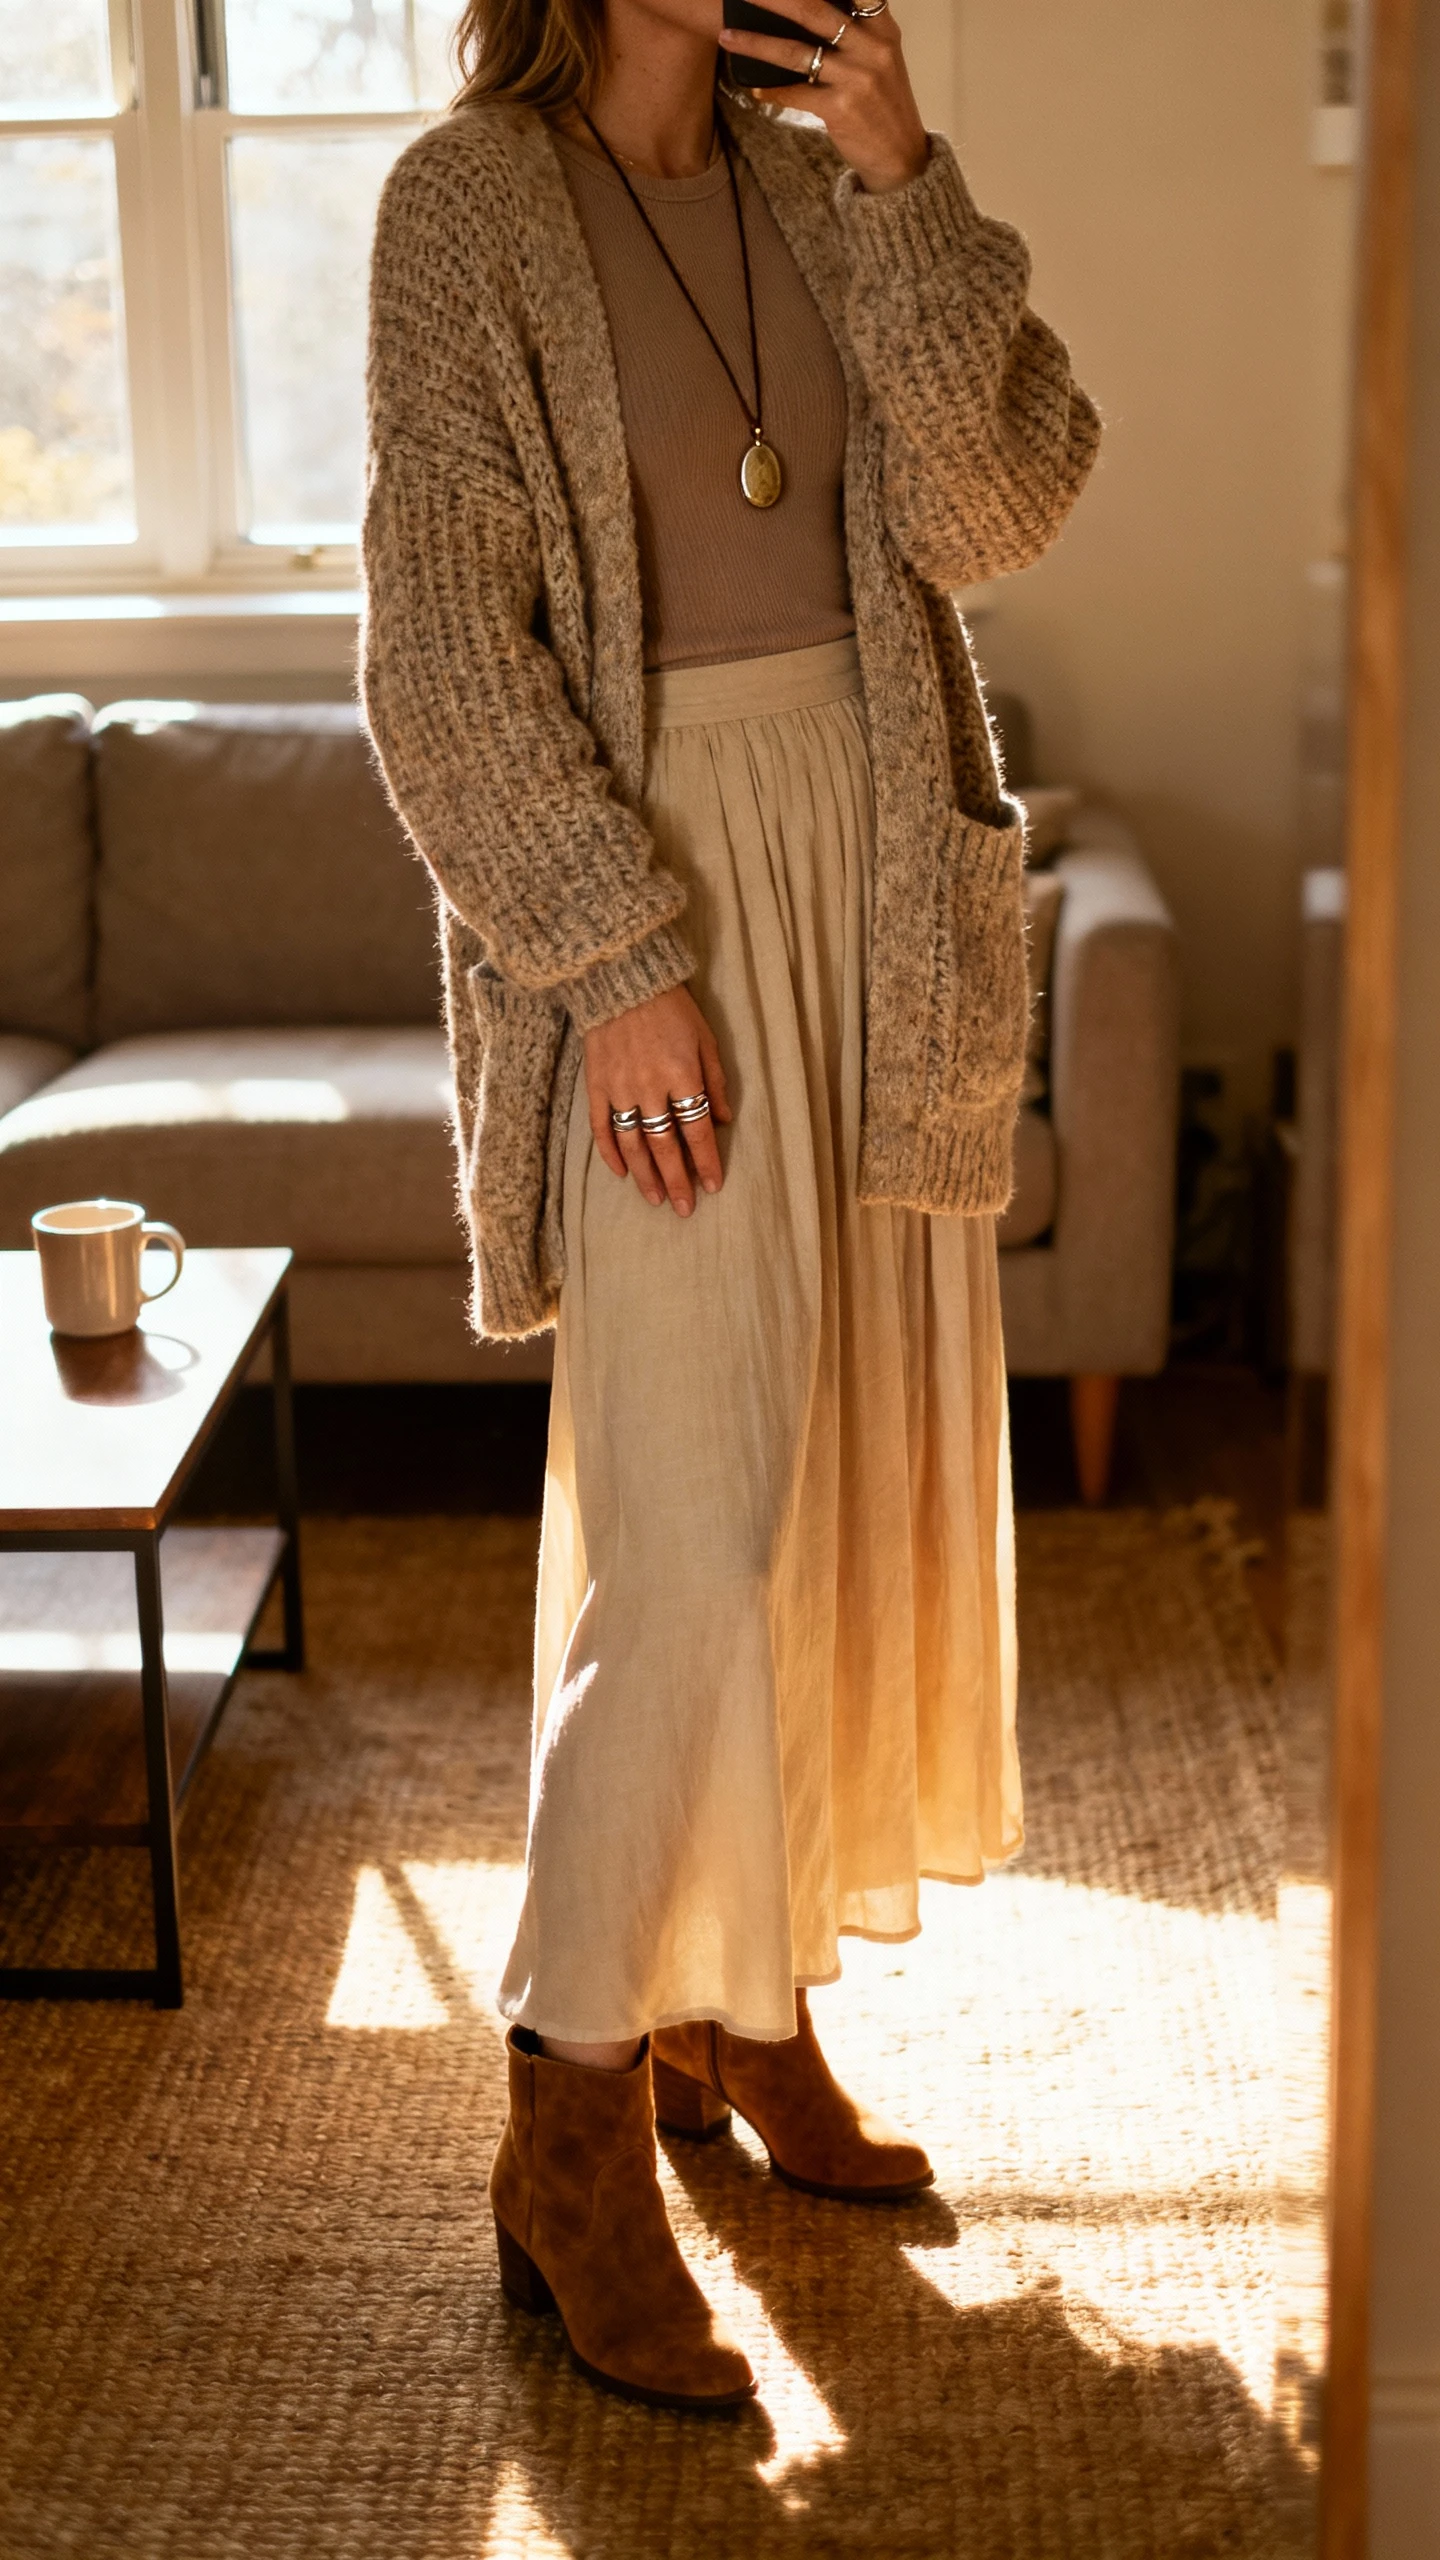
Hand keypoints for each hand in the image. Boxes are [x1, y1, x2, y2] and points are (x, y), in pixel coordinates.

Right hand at [585, 984, 732, 1215]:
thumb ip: (715, 1081)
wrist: (621, 979)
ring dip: (645, 1175)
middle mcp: (650, 1088)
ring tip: (655, 1199)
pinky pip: (601, 1127)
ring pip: (633, 1144)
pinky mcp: (596, 1085)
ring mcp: (619, 1088)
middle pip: (665, 1145)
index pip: (697, 1130)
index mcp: (682, 1075)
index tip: (713, 1186)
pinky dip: (610, 1152)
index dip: (706, 1161)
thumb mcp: (705, 1038)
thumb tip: (723, 1120)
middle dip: (677, 1180)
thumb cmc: (671, 1008)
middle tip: (684, 1209)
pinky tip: (621, 1173)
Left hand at [719, 0, 928, 194]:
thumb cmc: (883, 103)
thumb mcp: (882, 58)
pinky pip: (794, 92)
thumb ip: (857, 30)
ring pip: (795, 51)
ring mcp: (856, 77)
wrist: (900, 156)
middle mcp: (871, 47)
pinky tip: (754, 87)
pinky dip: (771, 90)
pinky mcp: (840, 108)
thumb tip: (809, 11)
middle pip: (813, 9)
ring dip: (755, 43)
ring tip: (727, 36)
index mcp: (882, 28)